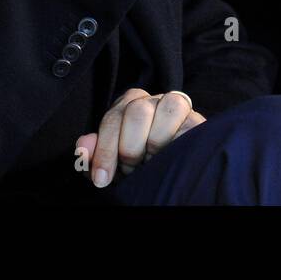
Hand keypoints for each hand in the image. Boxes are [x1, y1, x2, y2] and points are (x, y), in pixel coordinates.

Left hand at [75, 88, 205, 187]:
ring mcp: (177, 106)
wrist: (170, 175)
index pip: (113, 118)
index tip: (102, 178)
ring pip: (167, 108)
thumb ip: (94, 155)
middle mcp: (152, 101)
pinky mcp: (197, 119)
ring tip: (153, 161)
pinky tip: (171, 156)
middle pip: (137, 110)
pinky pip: (190, 122)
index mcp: (128, 105)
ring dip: (156, 141)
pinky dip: (179, 141)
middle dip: (130, 147)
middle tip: (132, 168)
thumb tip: (83, 147)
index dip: (105, 149)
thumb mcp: (112, 165)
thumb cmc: (137, 167)